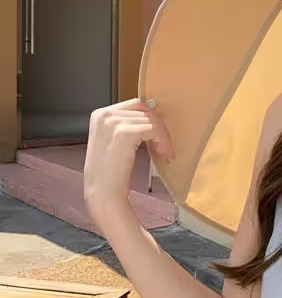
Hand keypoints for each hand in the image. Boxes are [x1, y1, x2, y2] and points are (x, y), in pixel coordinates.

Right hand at [84, 98, 173, 213]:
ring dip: (163, 136)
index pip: (135, 104)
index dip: (151, 118)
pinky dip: (163, 141)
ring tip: (164, 152)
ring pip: (152, 119)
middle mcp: (104, 115)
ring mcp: (113, 123)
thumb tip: (153, 115)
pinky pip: (154, 129)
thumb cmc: (110, 171)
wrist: (103, 193)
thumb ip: (126, 125)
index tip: (158, 134)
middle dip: (159, 127)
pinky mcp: (124, 133)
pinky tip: (163, 153)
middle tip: (165, 145)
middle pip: (145, 110)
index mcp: (100, 114)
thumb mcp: (113, 140)